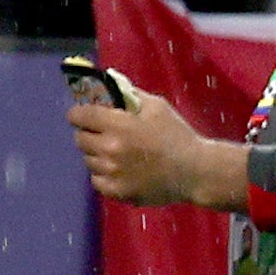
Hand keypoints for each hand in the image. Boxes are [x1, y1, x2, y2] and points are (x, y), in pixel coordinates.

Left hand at [68, 77, 244, 206]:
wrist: (196, 171)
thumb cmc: (177, 135)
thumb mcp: (156, 106)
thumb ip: (129, 94)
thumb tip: (108, 82)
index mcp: (118, 125)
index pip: (79, 116)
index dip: (79, 114)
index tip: (83, 115)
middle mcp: (110, 149)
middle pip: (80, 139)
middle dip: (89, 134)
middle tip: (105, 135)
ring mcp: (112, 173)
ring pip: (88, 160)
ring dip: (97, 155)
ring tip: (118, 154)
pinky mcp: (117, 192)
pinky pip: (96, 180)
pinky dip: (103, 175)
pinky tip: (120, 170)